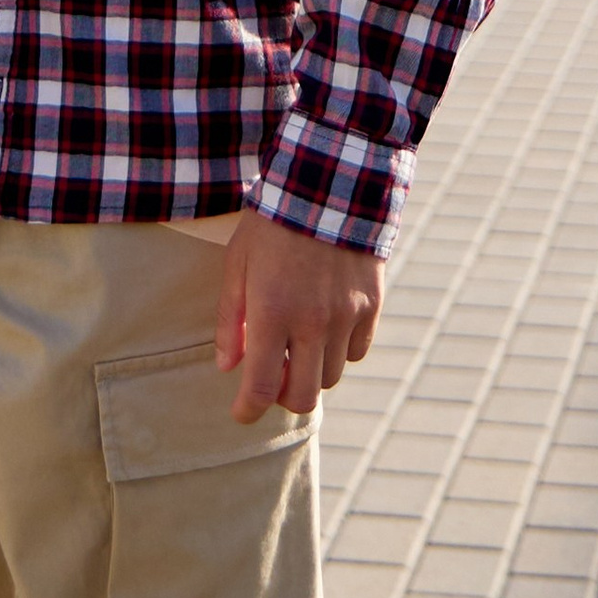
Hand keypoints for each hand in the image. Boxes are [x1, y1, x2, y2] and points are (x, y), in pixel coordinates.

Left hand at [216, 211, 382, 422]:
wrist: (329, 184)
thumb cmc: (272, 222)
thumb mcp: (237, 263)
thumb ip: (230, 319)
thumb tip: (227, 366)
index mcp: (272, 312)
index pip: (260, 386)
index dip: (248, 410)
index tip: (241, 414)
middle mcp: (312, 323)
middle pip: (303, 396)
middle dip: (282, 398)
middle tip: (271, 379)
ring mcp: (346, 317)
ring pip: (330, 377)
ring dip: (310, 372)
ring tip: (296, 346)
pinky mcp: (370, 307)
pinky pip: (356, 352)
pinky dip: (339, 351)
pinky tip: (325, 328)